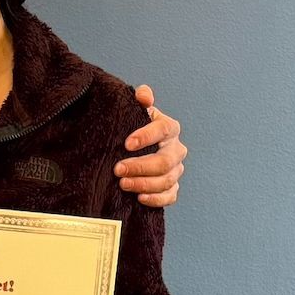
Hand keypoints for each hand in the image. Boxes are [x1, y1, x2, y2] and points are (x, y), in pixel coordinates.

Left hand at [116, 85, 184, 206]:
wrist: (134, 149)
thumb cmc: (133, 129)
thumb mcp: (134, 111)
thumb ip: (140, 99)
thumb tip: (144, 95)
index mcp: (169, 128)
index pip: (162, 130)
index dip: (146, 137)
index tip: (126, 144)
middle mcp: (176, 149)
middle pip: (165, 161)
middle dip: (141, 167)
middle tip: (118, 169)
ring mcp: (176, 170)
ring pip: (167, 180)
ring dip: (144, 184)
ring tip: (123, 184)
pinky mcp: (172, 187)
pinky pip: (170, 196)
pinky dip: (156, 199)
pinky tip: (139, 198)